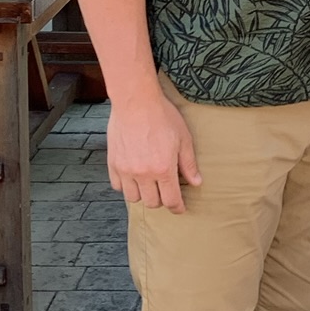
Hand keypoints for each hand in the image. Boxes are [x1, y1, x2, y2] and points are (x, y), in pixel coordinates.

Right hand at [107, 85, 201, 210]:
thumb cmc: (162, 116)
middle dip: (160, 200)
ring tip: (148, 184)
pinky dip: (126, 185)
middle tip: (165, 190)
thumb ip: (188, 164)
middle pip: (152, 203)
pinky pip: (117, 186)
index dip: (177, 208)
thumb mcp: (183, 138)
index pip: (171, 200)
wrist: (136, 101)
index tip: (179, 208)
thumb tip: (196, 182)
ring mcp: (126, 170)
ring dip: (142, 194)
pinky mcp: (113, 163)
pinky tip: (133, 176)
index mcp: (163, 169)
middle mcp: (143, 174)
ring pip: (133, 197)